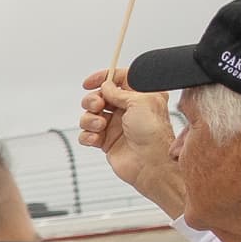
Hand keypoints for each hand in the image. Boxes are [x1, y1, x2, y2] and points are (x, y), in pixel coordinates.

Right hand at [79, 69, 185, 215]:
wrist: (151, 163)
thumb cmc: (153, 133)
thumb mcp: (140, 102)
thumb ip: (119, 91)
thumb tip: (106, 86)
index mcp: (140, 96)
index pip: (119, 79)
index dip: (103, 77)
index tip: (89, 82)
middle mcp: (127, 109)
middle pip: (99, 96)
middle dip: (93, 100)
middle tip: (98, 106)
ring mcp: (115, 125)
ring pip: (90, 115)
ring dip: (89, 119)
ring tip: (99, 126)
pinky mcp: (106, 141)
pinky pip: (87, 134)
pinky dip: (87, 136)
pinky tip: (95, 139)